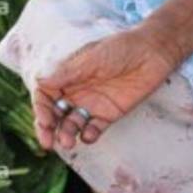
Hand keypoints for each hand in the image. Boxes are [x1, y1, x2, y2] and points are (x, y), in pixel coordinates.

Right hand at [32, 26, 179, 150]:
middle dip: (48, 128)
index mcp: (68, 75)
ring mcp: (92, 103)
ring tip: (69, 141)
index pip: (46, 95)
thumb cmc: (121, 48)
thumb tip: (40, 82)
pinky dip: (89, 134)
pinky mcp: (109, 114)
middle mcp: (77, 90)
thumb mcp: (92, 59)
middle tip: (48, 143)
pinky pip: (94, 128)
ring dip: (67, 133)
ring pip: (72, 123)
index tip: (44, 120)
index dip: (41, 109)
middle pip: (55, 113)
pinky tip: (89, 135)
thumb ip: (68, 73)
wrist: (152, 53)